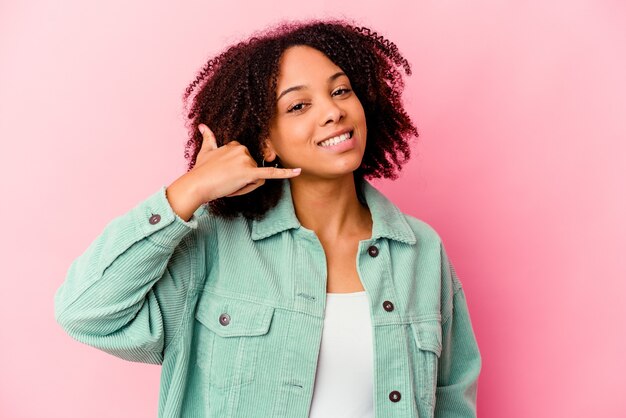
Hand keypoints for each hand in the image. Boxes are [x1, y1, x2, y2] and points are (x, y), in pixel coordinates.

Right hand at [165, 124, 300, 220]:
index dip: (238, 173)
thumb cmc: (200, 171)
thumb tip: (202, 125)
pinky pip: (271, 173)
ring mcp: (246, 161)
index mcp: (235, 144)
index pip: (247, 162)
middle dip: (244, 180)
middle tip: (226, 182)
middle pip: (254, 171)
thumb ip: (208, 137)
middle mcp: (242, 149)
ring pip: (257, 179)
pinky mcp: (249, 173)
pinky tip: (298, 171)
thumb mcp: (206, 151)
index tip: (224, 175)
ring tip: (230, 185)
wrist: (197, 184)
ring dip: (246, 186)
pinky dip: (286, 173)